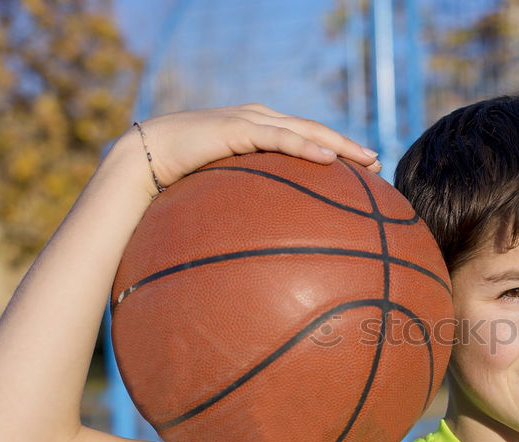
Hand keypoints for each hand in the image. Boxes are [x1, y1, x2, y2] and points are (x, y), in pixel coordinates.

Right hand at [128, 104, 380, 193]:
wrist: (142, 160)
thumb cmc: (179, 181)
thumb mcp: (222, 193)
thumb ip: (248, 205)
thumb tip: (269, 245)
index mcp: (257, 131)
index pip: (305, 138)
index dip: (336, 150)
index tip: (363, 169)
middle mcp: (258, 120)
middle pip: (313, 130)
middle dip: (347, 145)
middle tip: (376, 163)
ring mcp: (249, 121)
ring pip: (304, 130)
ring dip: (338, 144)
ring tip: (366, 158)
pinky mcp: (237, 128)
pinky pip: (279, 137)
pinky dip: (306, 146)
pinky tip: (329, 158)